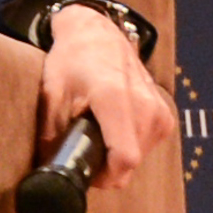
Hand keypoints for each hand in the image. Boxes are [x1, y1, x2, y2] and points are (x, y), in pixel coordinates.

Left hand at [37, 3, 174, 188]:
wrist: (98, 36)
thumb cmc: (72, 61)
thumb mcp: (52, 94)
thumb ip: (50, 134)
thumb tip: (47, 170)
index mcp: (116, 100)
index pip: (125, 159)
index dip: (103, 176)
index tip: (85, 173)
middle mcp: (145, 107)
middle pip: (130, 164)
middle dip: (104, 167)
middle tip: (82, 146)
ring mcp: (160, 111)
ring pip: (138, 159)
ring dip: (115, 155)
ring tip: (97, 129)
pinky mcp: (165, 116)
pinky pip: (146, 147)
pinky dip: (127, 144)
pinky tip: (112, 127)